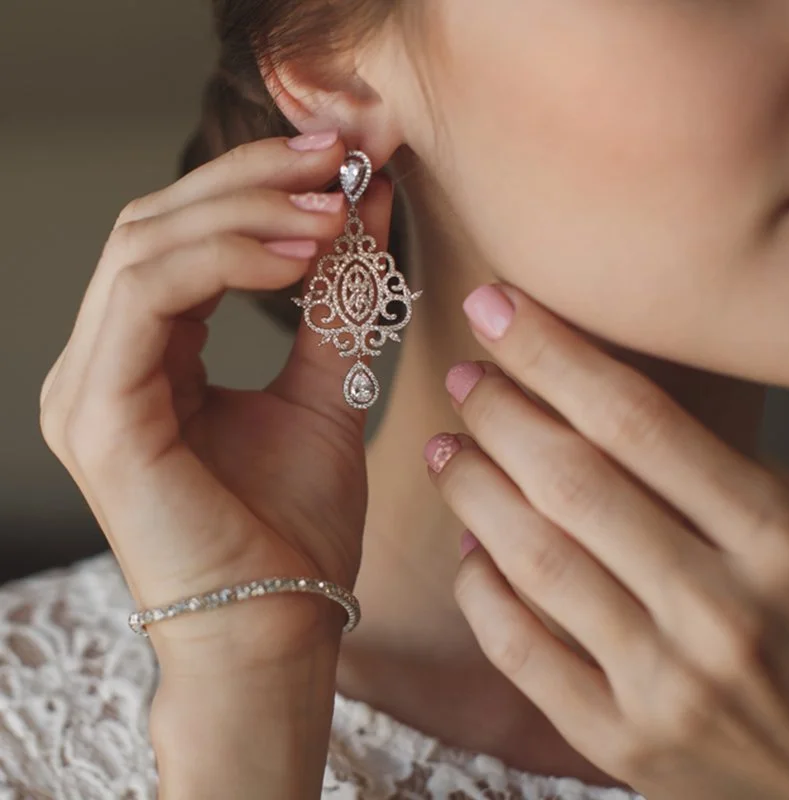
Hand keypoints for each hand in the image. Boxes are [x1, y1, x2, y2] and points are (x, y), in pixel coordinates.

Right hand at [39, 133, 392, 667]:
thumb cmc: (294, 527)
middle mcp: (100, 365)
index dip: (253, 186)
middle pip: (155, 225)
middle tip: (331, 160)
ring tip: (329, 210)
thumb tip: (363, 204)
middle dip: (248, 180)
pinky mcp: (99, 417)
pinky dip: (223, 259)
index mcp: (144, 360)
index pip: (179, 238)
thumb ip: (335, 301)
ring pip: (144, 246)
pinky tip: (298, 256)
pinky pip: (147, 295)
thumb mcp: (325, 390)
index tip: (335, 165)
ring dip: (243, 212)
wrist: (277, 629)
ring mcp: (88, 389)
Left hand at [426, 283, 788, 799]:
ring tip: (446, 449)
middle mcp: (719, 608)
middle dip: (499, 412)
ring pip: (534, 558)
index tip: (493, 307)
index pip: (634, 419)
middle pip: (571, 480)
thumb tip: (594, 393)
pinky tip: (469, 552)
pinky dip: (481, 591)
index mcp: (778, 536)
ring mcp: (667, 685)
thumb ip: (722, 467)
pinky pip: (520, 650)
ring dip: (473, 490)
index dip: (549, 352)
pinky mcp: (622, 742)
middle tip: (464, 379)